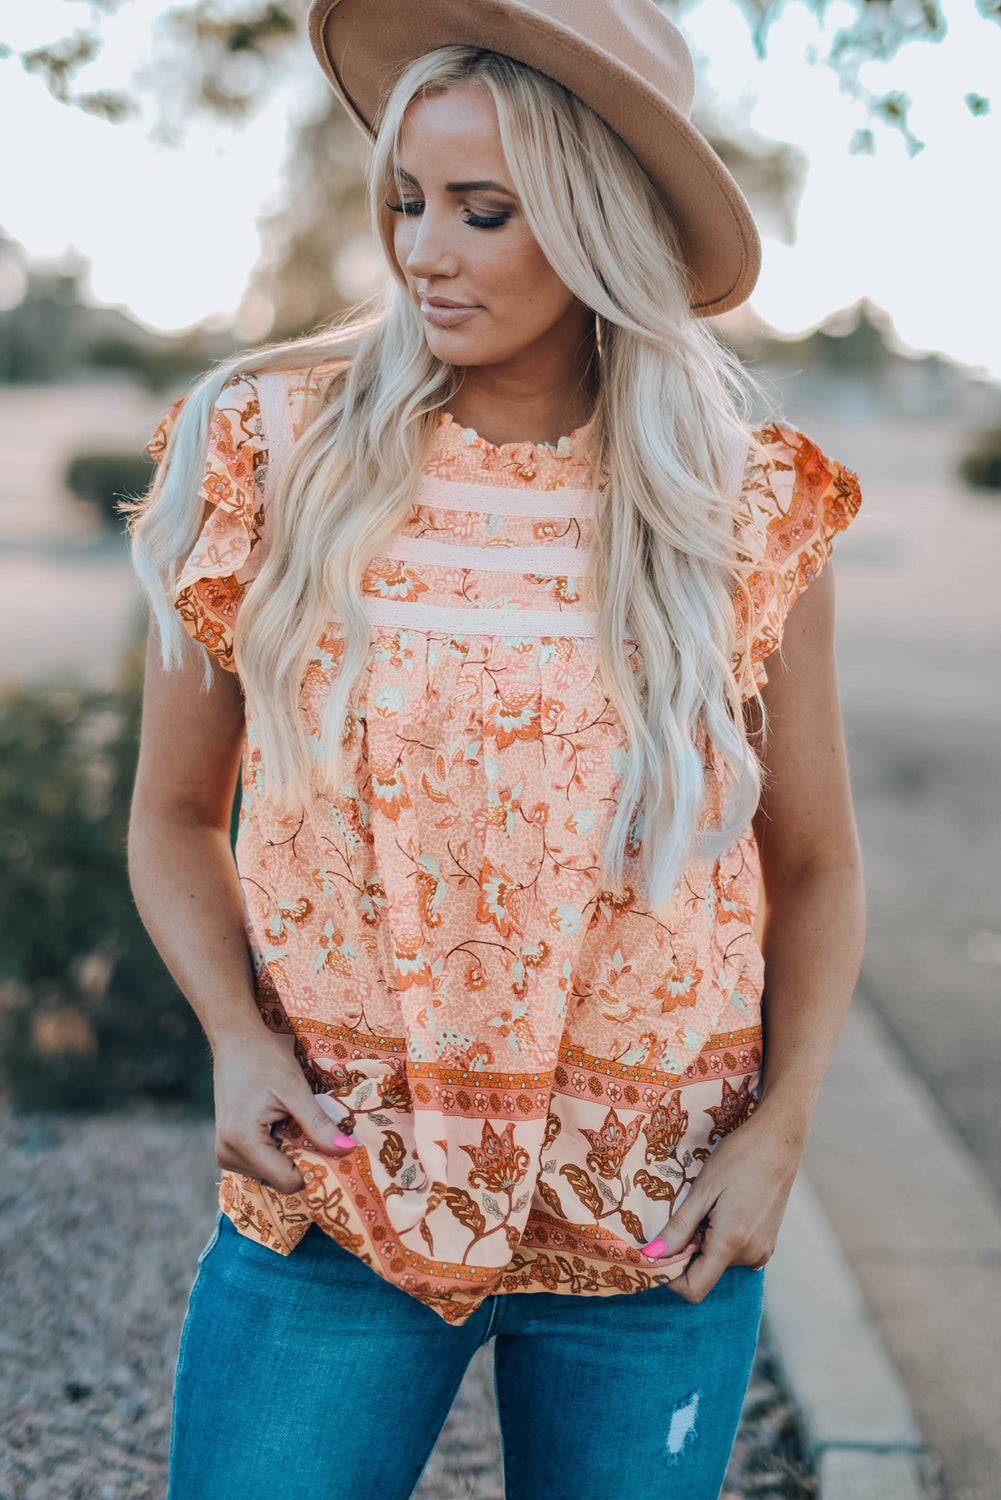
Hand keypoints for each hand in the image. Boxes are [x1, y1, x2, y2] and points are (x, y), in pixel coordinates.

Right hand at [212, 1028, 355, 1194]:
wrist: (235, 1040)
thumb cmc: (263, 1058)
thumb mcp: (296, 1089)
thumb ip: (319, 1124)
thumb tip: (347, 1149)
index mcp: (243, 1142)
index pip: (288, 1181)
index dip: (315, 1169)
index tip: (333, 1150)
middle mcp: (228, 1155)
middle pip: (280, 1179)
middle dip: (303, 1159)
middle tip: (315, 1130)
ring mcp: (225, 1153)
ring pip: (272, 1173)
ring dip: (291, 1153)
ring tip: (293, 1121)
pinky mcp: (229, 1147)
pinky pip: (262, 1162)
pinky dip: (279, 1149)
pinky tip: (283, 1124)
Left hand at [639, 1103, 806, 1301]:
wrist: (779, 1140)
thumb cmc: (739, 1158)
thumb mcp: (702, 1190)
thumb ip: (679, 1228)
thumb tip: (653, 1256)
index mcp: (731, 1244)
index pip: (694, 1288)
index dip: (669, 1276)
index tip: (657, 1252)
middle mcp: (750, 1256)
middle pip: (705, 1273)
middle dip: (687, 1251)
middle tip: (687, 1213)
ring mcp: (762, 1251)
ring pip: (719, 1261)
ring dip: (705, 1242)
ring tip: (709, 1205)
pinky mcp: (768, 1242)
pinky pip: (735, 1252)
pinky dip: (721, 1239)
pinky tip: (724, 1208)